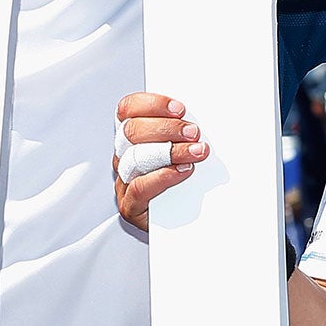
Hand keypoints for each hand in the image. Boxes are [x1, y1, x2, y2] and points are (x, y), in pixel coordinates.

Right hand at [114, 92, 209, 231]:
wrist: (188, 220)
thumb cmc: (187, 179)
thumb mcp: (185, 145)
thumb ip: (183, 128)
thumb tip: (202, 112)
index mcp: (132, 135)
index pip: (127, 109)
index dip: (151, 105)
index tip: (180, 108)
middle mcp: (124, 155)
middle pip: (131, 131)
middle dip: (166, 128)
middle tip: (193, 132)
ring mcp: (124, 181)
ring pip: (135, 157)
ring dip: (170, 151)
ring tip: (197, 152)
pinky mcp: (130, 206)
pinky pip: (139, 188)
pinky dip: (163, 177)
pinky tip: (183, 171)